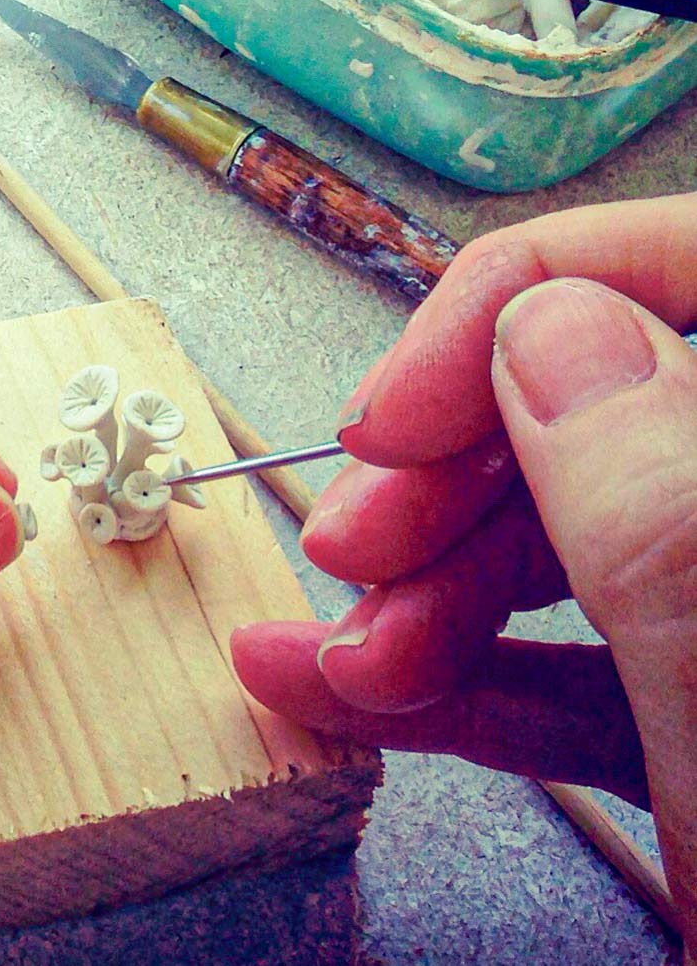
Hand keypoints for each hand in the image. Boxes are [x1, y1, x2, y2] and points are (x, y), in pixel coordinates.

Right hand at [231, 194, 696, 942]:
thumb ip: (667, 505)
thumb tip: (553, 321)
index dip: (526, 305)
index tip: (404, 407)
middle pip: (612, 403)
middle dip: (452, 471)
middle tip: (348, 542)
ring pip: (575, 540)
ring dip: (426, 590)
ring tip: (327, 654)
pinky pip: (570, 666)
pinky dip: (447, 678)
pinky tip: (330, 683)